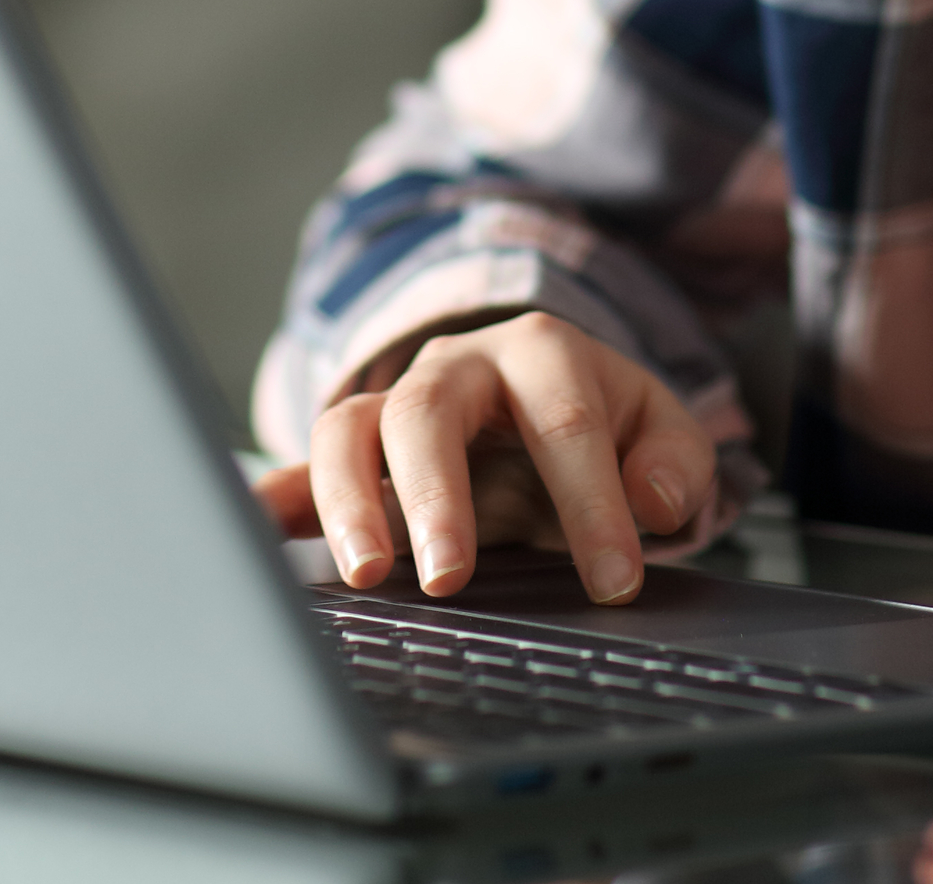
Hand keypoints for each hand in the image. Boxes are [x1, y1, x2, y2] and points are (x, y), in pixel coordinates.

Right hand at [248, 313, 717, 605]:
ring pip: (348, 428)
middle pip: (428, 410)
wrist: (549, 403)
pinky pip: (304, 461)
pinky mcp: (357, 447)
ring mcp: (397, 401)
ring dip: (348, 501)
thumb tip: (651, 502)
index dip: (591, 504)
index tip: (613, 580)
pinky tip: (257, 529)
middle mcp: (458, 365)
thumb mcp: (660, 432)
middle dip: (437, 494)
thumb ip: (675, 463)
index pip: (564, 422)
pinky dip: (277, 495)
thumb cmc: (606, 427)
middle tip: (451, 577)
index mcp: (543, 352)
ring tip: (367, 574)